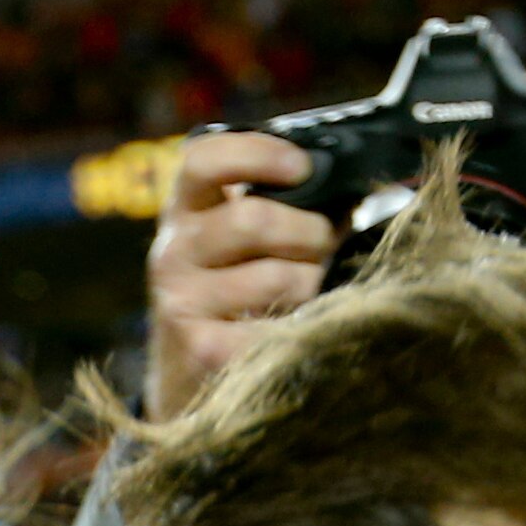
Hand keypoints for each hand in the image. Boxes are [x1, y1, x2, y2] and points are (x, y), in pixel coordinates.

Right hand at [147, 127, 334, 416]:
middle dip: (309, 231)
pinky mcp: (202, 349)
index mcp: (184, 210)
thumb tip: (352, 193)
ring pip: (276, 278)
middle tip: (326, 244)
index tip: (302, 166)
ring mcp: (182, 301)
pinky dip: (302, 327)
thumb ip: (278, 207)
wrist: (190, 371)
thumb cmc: (233, 289)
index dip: (256, 153)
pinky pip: (276, 330)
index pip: (203, 160)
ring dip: (313, 283)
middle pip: (252, 220)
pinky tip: (299, 327)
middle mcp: (173, 251)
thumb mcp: (239, 241)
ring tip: (313, 290)